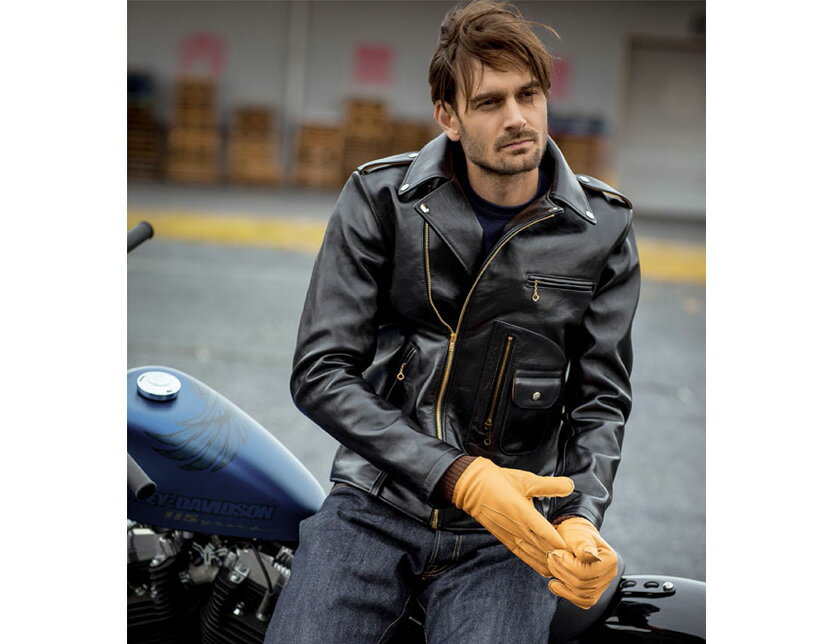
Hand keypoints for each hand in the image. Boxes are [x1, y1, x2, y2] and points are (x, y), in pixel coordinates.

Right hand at [451, 457, 574, 576]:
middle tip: (577, 564)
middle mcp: (517, 528)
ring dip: (549, 563)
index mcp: (523, 512)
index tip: (577, 551)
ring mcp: (510, 536)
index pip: (547, 533)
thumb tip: (570, 484)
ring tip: (565, 571)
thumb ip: (549, 485)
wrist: (472, 487)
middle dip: (559, 557)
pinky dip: (535, 564)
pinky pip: (522, 555)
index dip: (561, 544)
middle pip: (542, 548)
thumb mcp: (526, 480)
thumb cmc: (500, 481)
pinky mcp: (505, 539)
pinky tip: (545, 571)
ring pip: (533, 555)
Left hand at [546, 517, 618, 608]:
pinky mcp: (593, 593)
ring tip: (552, 567)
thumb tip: (590, 555)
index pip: (585, 572)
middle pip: (582, 584)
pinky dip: (566, 594)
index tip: (556, 552)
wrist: (575, 539)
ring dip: (562, 581)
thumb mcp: (578, 534)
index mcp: (609, 559)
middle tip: (550, 558)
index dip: (566, 564)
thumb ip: (583, 544)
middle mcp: (609, 575)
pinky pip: (580, 601)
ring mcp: (602, 586)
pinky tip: (555, 584)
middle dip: (562, 572)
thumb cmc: (576, 534)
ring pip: (580, 594)